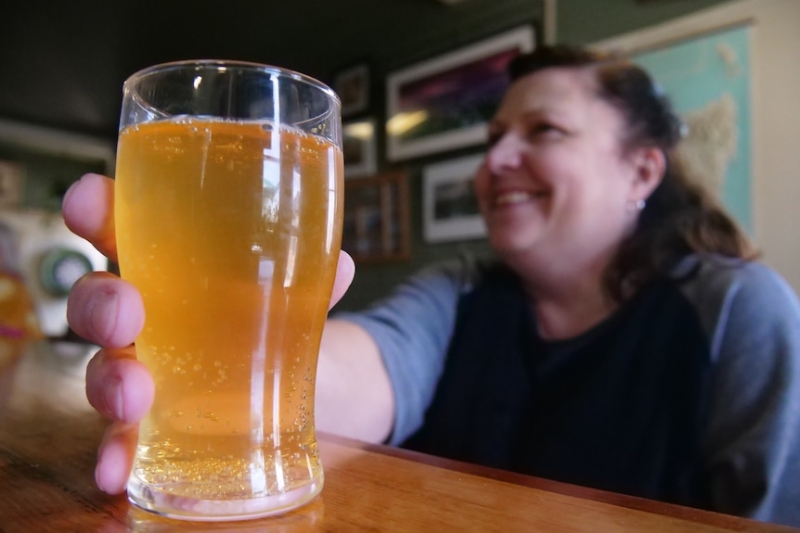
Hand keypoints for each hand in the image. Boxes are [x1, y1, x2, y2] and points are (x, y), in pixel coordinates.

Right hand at [63, 173, 354, 493]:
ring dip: (109, 380)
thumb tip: (342, 265)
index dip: (95, 209)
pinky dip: (115, 454)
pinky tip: (115, 471)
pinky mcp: (152, 424)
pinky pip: (122, 438)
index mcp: (170, 263)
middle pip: (100, 299)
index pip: (121, 226)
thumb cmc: (268, 318)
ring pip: (103, 369)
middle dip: (100, 302)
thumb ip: (313, 275)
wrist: (286, 384)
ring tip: (132, 397)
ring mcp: (143, 369)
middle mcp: (146, 314)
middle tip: (125, 312)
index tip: (86, 201)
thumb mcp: (293, 290)